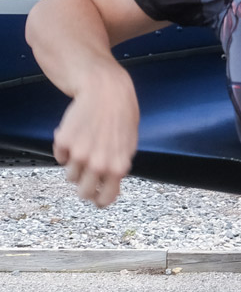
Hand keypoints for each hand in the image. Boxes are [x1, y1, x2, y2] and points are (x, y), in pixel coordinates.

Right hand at [52, 63, 138, 207]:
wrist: (106, 91)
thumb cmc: (121, 113)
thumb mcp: (129, 144)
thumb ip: (119, 164)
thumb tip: (112, 180)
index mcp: (118, 167)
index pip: (106, 198)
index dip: (100, 200)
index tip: (97, 199)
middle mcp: (98, 164)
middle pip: (83, 193)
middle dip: (84, 186)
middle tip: (86, 175)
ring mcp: (79, 154)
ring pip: (70, 175)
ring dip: (75, 165)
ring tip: (85, 146)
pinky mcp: (63, 142)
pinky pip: (60, 157)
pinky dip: (65, 149)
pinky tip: (76, 135)